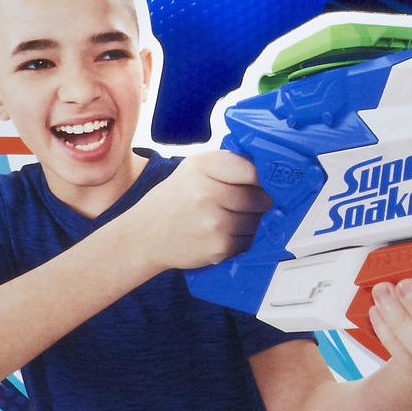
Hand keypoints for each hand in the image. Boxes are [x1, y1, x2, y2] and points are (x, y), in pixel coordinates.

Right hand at [127, 151, 270, 270]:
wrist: (144, 236)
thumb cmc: (173, 200)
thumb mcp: (195, 168)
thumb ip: (229, 164)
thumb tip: (267, 170)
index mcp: (203, 167)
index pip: (253, 170)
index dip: (260, 179)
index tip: (258, 183)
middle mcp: (207, 192)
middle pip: (260, 197)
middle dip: (258, 201)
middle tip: (245, 203)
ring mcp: (214, 222)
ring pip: (256, 220)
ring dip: (250, 221)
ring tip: (227, 218)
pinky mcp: (218, 247)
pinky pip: (248, 240)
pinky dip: (240, 238)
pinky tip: (221, 233)